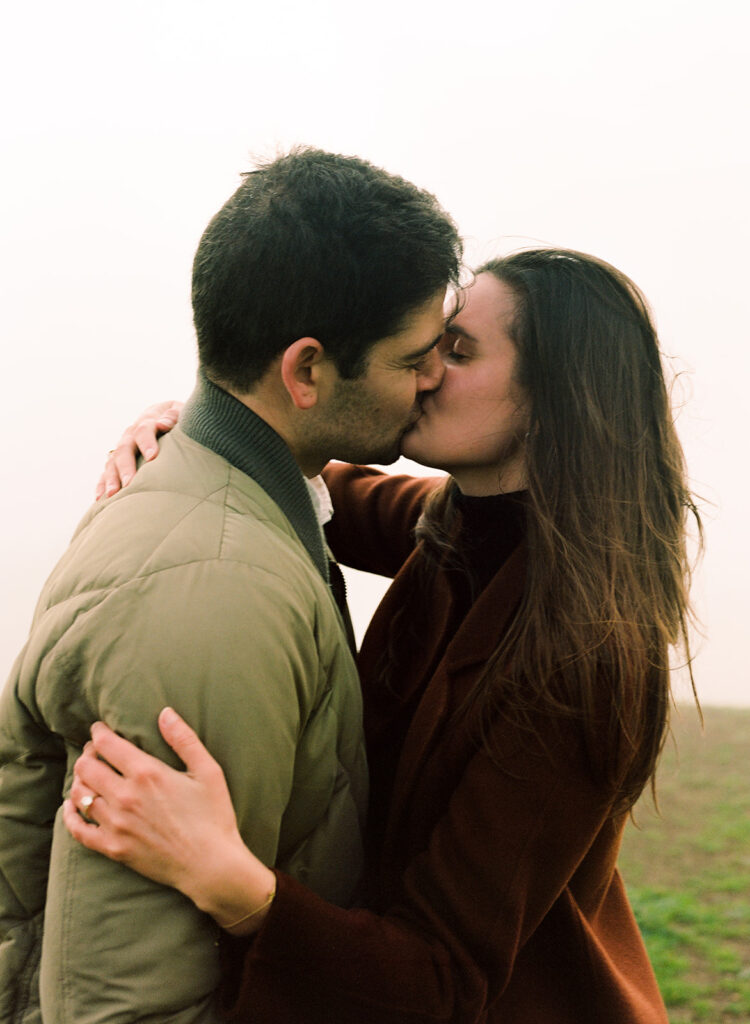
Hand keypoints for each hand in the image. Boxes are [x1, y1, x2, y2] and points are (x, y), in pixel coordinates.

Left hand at [64, 708, 275, 934]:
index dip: (99, 733)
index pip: (108, 744)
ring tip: (87, 775)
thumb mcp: (208, 771)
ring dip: (79, 780)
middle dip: (87, 754)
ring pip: (80, 794)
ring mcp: (116, 824)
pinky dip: (70, 815)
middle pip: (87, 767)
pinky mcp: (112, 848)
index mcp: (147, 773)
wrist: (210, 866)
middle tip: (95, 751)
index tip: (99, 729)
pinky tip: (71, 806)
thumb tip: (165, 712)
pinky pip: (78, 829)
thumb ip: (184, 739)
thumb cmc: (214, 816)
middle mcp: (125, 796)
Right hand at [96, 400, 182, 499]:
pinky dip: (103, 484)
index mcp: (148, 421)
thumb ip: (173, 416)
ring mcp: (123, 448)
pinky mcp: (119, 460)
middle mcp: (131, 435)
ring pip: (113, 462)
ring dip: (111, 478)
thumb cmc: (179, 419)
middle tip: (130, 482)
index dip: (147, 442)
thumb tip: (162, 423)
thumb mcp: (180, 412)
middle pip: (124, 449)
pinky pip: (107, 472)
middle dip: (126, 467)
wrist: (168, 418)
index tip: (152, 457)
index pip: (144, 430)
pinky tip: (101, 499)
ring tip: (113, 495)